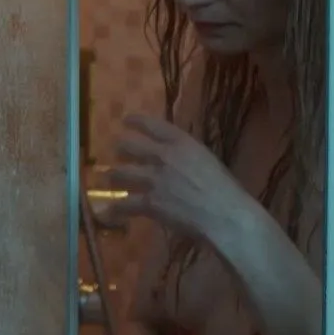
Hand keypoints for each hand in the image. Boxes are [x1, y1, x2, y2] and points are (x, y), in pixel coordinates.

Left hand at [98, 114, 260, 248]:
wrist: (225, 215)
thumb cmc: (225, 189)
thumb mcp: (206, 160)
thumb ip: (186, 154)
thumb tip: (174, 156)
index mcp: (182, 143)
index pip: (152, 125)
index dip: (136, 121)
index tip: (125, 120)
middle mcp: (163, 156)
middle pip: (129, 146)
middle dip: (119, 150)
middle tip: (116, 152)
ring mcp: (153, 179)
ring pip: (120, 174)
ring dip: (113, 177)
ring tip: (108, 178)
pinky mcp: (149, 202)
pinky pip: (124, 204)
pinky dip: (115, 209)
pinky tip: (109, 211)